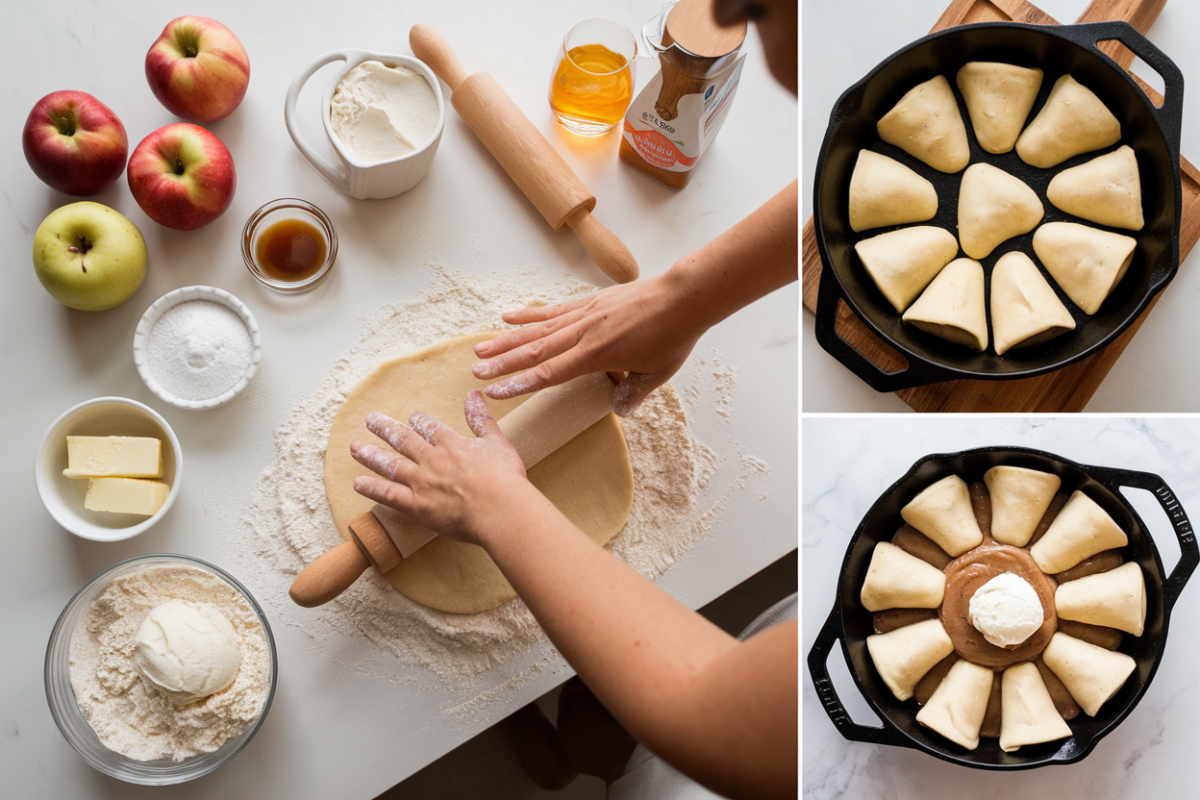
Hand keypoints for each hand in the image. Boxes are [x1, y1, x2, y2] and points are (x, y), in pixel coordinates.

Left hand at [349, 389, 529, 545]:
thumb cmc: (504, 479)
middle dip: (385, 428)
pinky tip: (357, 483)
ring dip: (371, 454)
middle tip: (370, 420)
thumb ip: (481, 419)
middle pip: (403, 440)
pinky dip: (371, 488)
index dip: (419, 421)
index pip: (430, 427)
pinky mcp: (416, 506)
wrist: (499, 509)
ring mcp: (421, 482)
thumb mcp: (497, 441)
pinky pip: (388, 494)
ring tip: (354, 447)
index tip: (411, 417)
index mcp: (451, 443)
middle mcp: (431, 459)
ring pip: (390, 464)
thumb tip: (474, 394)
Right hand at [471, 271, 701, 415]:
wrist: (683, 296)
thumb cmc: (673, 336)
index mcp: (596, 356)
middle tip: (475, 372)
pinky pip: (553, 309)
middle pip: (534, 350)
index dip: (520, 384)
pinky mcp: (589, 301)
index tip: (495, 392)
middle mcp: (583, 334)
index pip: (549, 374)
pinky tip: (509, 316)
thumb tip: (619, 411)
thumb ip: (633, 393)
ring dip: (507, 340)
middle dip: (502, 363)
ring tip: (481, 348)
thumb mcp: (656, 374)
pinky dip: (530, 314)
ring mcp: (584, 314)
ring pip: (537, 329)